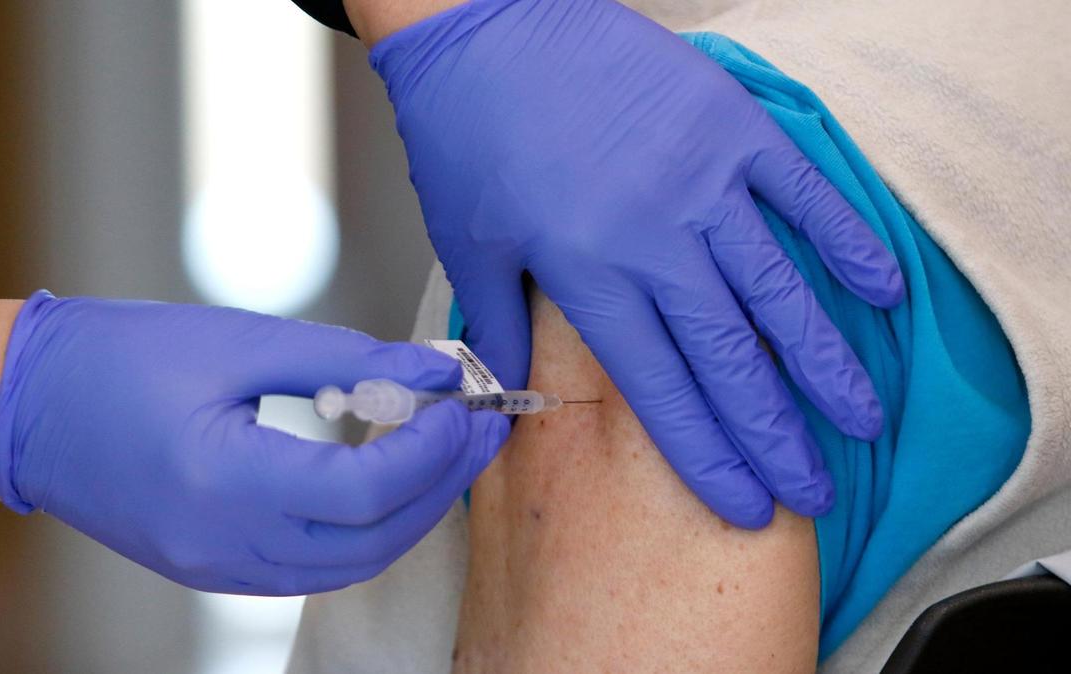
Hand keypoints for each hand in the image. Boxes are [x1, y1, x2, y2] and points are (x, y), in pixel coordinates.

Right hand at [0, 292, 507, 594]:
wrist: (21, 405)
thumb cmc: (120, 355)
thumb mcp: (238, 339)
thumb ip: (345, 358)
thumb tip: (432, 368)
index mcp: (224, 483)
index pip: (366, 489)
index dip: (432, 448)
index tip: (467, 401)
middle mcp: (224, 546)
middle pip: (371, 540)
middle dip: (440, 483)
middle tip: (481, 426)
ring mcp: (215, 569)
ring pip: (348, 566)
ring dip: (409, 512)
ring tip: (445, 449)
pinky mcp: (212, 569)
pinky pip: (312, 568)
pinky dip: (363, 529)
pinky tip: (386, 479)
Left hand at [371, 0, 903, 526]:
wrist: (486, 23)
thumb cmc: (468, 132)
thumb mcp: (467, 242)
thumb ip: (502, 330)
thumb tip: (510, 400)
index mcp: (586, 277)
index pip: (661, 391)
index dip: (708, 454)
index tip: (746, 503)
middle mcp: (654, 240)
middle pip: (730, 358)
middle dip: (775, 434)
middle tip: (814, 490)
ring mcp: (699, 179)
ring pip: (776, 288)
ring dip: (823, 360)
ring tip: (859, 417)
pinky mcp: (728, 124)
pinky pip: (800, 190)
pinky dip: (842, 239)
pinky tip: (879, 291)